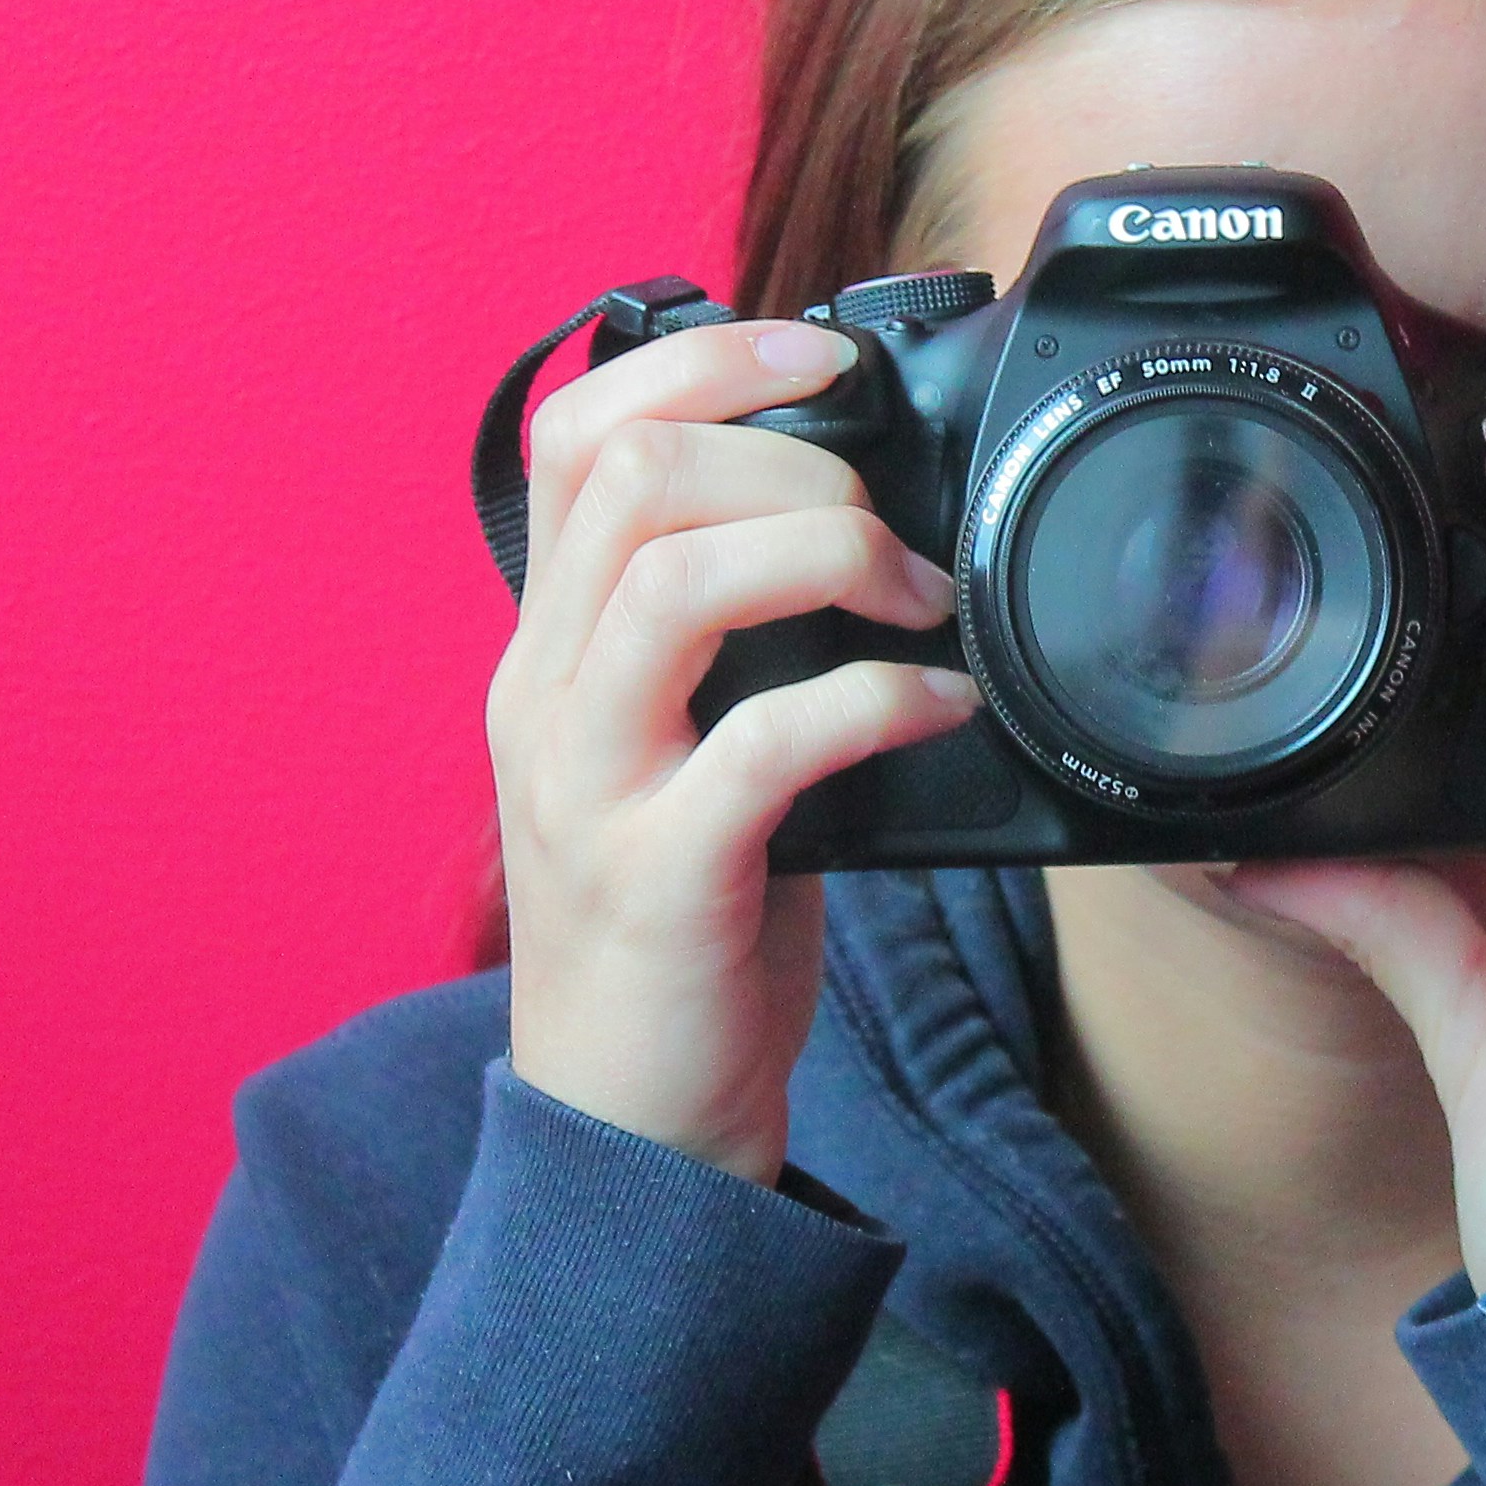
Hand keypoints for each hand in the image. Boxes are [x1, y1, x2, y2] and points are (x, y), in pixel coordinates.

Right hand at [486, 317, 978, 1181]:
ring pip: (678, 578)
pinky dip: (877, 700)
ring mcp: (590, 785)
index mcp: (548, 648)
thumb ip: (726, 637)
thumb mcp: (678, 747)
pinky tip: (941, 708)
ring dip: (831, 556)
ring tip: (921, 605)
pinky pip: (768, 740)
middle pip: (633, 475)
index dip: (703, 356)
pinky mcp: (660, 876)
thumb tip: (862, 519)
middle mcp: (544, 697)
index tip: (824, 356)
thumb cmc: (682, 924)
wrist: (632, 1129)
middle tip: (895, 535)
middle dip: (795, 462)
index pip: (578, 431)